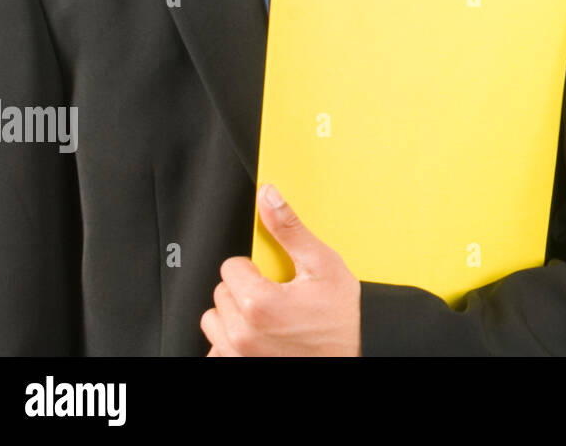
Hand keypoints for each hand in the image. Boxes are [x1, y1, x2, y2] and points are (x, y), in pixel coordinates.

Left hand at [201, 184, 360, 356]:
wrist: (350, 357)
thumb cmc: (341, 321)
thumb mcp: (323, 265)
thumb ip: (290, 230)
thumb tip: (270, 198)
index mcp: (259, 304)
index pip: (230, 267)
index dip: (253, 266)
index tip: (272, 275)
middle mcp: (243, 334)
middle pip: (221, 293)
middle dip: (245, 289)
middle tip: (276, 296)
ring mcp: (238, 356)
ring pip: (215, 321)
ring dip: (235, 315)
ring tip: (266, 317)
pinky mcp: (237, 367)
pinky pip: (217, 349)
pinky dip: (233, 342)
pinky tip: (260, 337)